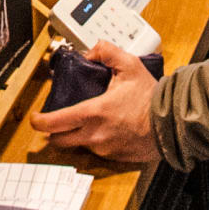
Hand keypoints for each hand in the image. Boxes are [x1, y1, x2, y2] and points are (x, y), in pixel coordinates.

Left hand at [35, 36, 164, 169]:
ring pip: (80, 146)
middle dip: (54, 132)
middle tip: (57, 121)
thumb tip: (91, 51)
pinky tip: (109, 129)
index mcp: (93, 113)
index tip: (35, 118)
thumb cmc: (152, 97)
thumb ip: (107, 52)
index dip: (39, 122)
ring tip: (90, 121)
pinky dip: (98, 142)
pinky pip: (99, 152)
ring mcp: (104, 149)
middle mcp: (95, 135)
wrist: (172, 123)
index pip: (54, 123)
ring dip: (79, 136)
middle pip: (59, 141)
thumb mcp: (130, 66)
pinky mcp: (115, 158)